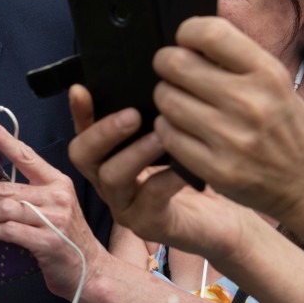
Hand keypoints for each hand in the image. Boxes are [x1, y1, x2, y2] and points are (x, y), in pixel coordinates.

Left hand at [0, 117, 107, 299]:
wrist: (91, 272)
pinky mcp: (49, 242)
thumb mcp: (52, 207)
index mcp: (57, 181)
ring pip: (6, 208)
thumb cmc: (64, 237)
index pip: (25, 155)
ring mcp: (55, 220)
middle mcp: (57, 196)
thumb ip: (28, 193)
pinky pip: (12, 231)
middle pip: (6, 188)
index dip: (3, 139)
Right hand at [67, 84, 254, 261]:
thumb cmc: (198, 173)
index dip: (78, 111)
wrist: (225, 222)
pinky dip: (166, 178)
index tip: (81, 90)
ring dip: (135, 153)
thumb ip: (157, 115)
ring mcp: (125, 205)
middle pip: (81, 156)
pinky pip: (150, 198)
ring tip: (161, 136)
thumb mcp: (175, 139)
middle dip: (102, 132)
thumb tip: (157, 78)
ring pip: (111, 177)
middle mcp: (108, 181)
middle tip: (132, 114)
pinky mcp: (149, 224)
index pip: (82, 130)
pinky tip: (186, 166)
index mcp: (109, 158)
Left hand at [152, 16, 303, 225]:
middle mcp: (250, 103)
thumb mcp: (274, 83)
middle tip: (174, 73)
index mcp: (267, 74)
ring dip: (167, 98)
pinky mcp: (215, 168)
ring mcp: (232, 138)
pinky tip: (184, 129)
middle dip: (167, 65)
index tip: (186, 42)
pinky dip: (168, 129)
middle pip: (174, 64)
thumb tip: (188, 36)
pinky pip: (166, 133)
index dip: (187, 32)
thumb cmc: (283, 125)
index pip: (210, 33)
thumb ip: (235, 58)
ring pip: (165, 98)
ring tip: (183, 103)